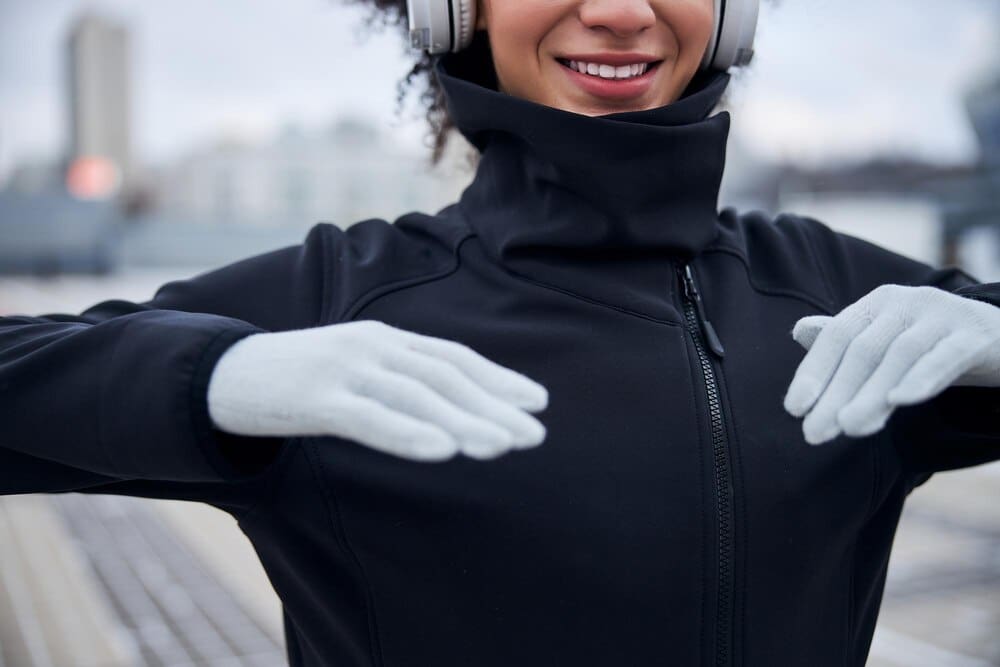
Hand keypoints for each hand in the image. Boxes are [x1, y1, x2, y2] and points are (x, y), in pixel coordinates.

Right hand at [207, 320, 548, 461]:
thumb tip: (449, 413)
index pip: (453, 358)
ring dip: (464, 421)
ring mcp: (343, 368)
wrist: (223, 374)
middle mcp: (372, 346)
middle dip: (495, 406)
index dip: (498, 378)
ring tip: (503, 445)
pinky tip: (443, 451)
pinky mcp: (314, 396)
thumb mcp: (354, 372)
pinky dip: (409, 434)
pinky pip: (370, 418)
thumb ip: (396, 383)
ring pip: (416, 396)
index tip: (538, 402)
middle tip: (536, 434)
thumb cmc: (298, 379)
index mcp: (384, 339)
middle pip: (445, 378)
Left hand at [783, 284, 999, 444]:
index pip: (837, 336)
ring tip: (850, 428)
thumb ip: (845, 342)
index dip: (813, 371)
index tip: (794, 409)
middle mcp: (906, 302)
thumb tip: (798, 331)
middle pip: (863, 350)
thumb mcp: (886, 343)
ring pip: (899, 356)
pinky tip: (900, 401)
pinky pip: (945, 356)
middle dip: (836, 393)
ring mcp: (943, 314)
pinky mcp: (975, 334)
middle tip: (814, 433)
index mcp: (878, 304)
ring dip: (871, 394)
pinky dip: (921, 377)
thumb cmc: (932, 345)